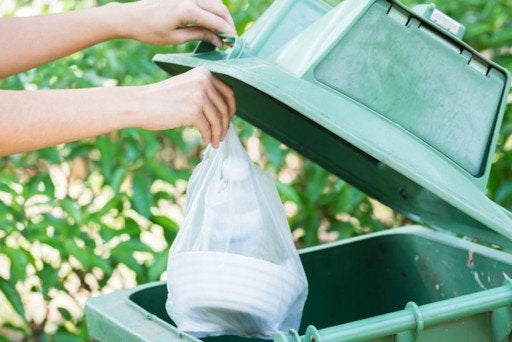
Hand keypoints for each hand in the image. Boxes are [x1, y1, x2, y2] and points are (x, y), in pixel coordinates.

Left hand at [115, 0, 235, 45]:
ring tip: (223, 31)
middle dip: (228, 24)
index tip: (234, 44)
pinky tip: (212, 20)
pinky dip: (213, 8)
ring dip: (222, 16)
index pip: (216, 21)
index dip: (228, 33)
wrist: (130, 17)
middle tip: (232, 39)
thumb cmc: (150, 31)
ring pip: (215, 1)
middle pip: (220, 9)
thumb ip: (199, 35)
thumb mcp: (176, 38)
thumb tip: (218, 40)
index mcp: (187, 10)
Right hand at [133, 67, 235, 147]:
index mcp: (204, 73)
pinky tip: (206, 141)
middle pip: (225, 107)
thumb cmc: (161, 98)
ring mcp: (200, 95)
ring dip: (218, 133)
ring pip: (218, 119)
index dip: (231, 109)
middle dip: (226, 123)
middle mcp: (205, 81)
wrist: (140, 104)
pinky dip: (209, 136)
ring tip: (216, 142)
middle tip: (222, 134)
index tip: (227, 120)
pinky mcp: (194, 111)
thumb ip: (204, 92)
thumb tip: (223, 111)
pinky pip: (208, 128)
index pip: (228, 92)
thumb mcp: (187, 86)